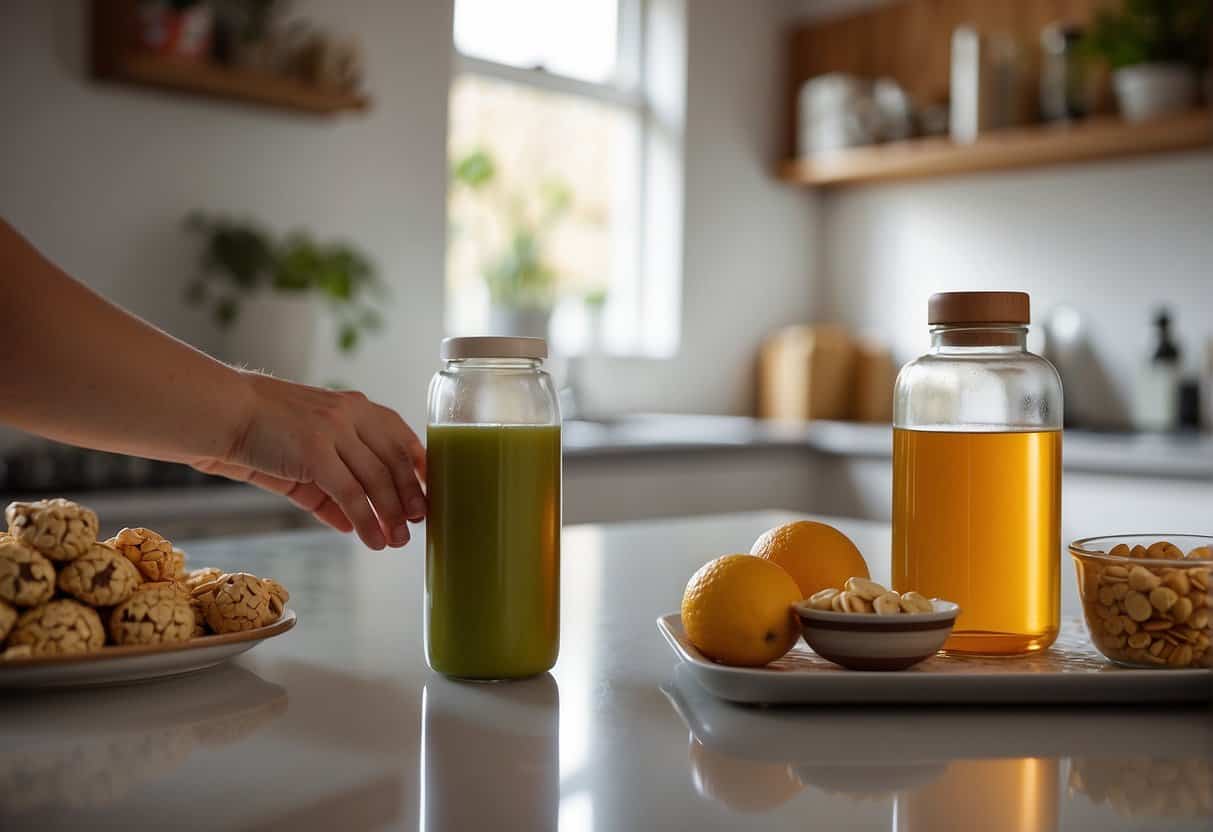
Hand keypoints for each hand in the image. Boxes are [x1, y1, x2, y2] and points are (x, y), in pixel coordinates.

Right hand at [192, 372, 426, 549]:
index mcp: (353, 405)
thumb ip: (331, 486)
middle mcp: (350, 414)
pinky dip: (365, 521)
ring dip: (391, 515)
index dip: (418, 465)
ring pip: (376, 480)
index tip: (428, 491)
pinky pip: (350, 494)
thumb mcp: (305, 454)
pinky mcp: (315, 452)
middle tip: (418, 523)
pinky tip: (372, 540)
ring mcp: (334, 430)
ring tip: (397, 541)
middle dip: (409, 495)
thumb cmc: (259, 434)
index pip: (400, 434)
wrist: (219, 414)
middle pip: (394, 460)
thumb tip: (354, 523)